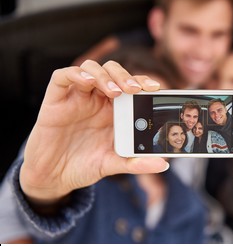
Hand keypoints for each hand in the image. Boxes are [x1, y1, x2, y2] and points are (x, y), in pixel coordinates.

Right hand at [20, 60, 168, 203]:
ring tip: (114, 91)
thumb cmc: (85, 165)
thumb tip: (163, 164)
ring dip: (105, 75)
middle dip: (126, 76)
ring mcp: (77, 97)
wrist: (55, 176)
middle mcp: (97, 99)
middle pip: (113, 71)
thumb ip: (136, 163)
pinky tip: (87, 82)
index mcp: (114, 110)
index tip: (156, 88)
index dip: (143, 82)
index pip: (131, 85)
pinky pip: (62, 77)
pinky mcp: (56, 100)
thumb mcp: (113, 164)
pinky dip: (76, 74)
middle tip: (135, 89)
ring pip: (91, 68)